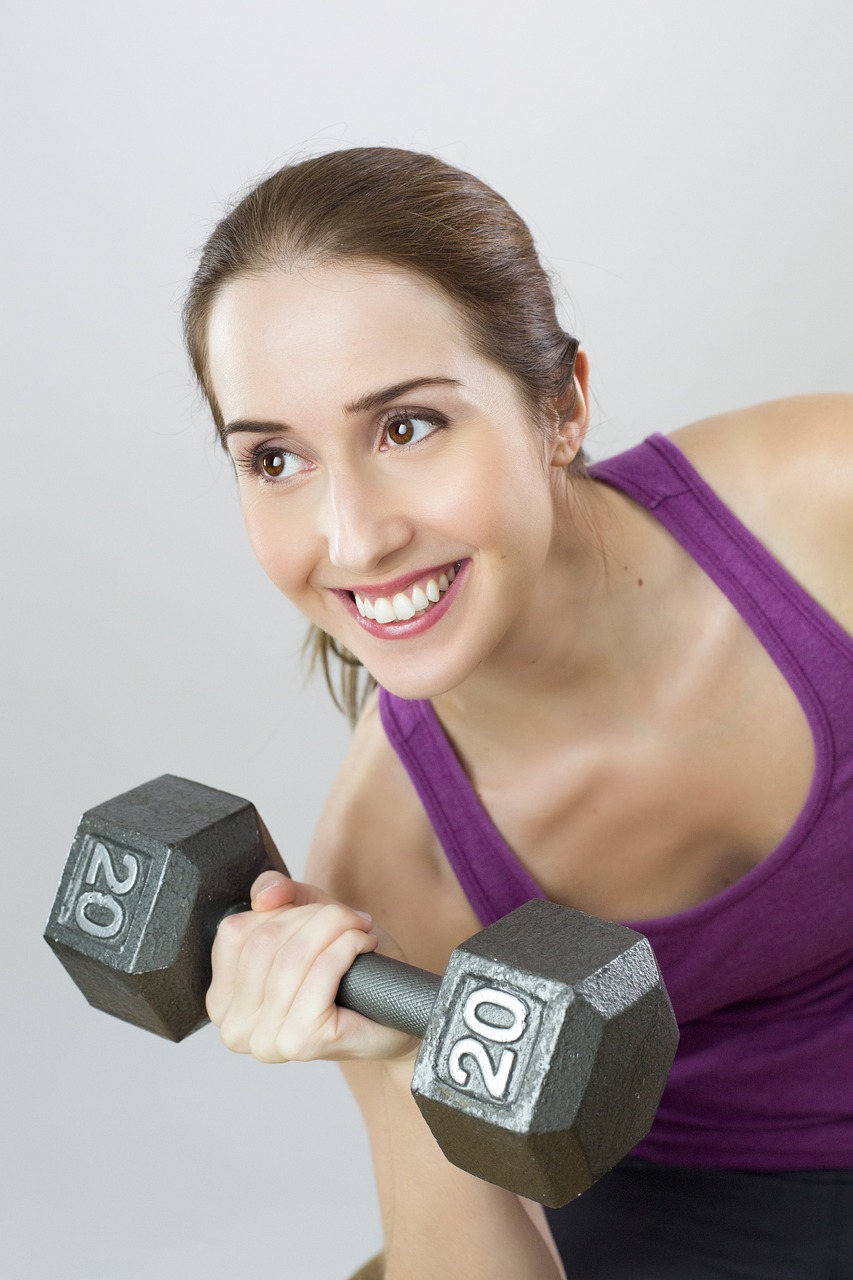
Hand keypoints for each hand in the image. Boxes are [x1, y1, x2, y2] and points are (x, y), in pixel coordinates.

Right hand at [206, 871, 417, 1064]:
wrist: (391, 1018)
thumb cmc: (347, 972)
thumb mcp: (307, 919)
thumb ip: (279, 894)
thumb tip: (265, 895)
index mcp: (223, 1000)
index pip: (235, 932)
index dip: (279, 909)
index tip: (315, 910)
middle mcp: (234, 1027)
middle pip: (265, 941)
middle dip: (313, 916)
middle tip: (348, 917)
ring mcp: (264, 1040)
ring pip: (293, 955)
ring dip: (335, 927)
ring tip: (359, 928)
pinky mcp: (300, 1042)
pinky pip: (321, 972)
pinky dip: (346, 946)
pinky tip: (364, 944)